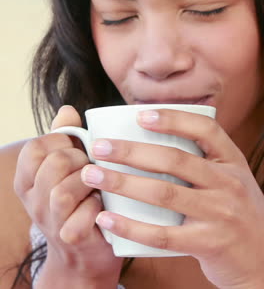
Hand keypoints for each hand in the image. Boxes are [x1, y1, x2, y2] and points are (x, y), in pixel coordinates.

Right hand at [14, 105, 122, 285]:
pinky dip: (96, 209)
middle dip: (81, 160)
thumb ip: (65, 138)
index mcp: (27, 179)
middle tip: (91, 168)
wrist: (84, 252)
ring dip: (89, 184)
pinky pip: (81, 217)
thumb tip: (67, 110)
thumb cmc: (79, 199)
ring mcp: (49, 222)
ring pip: (63, 191)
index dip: (62, 142)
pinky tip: (101, 208)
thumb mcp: (67, 167)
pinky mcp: (69, 239)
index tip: (75, 150)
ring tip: (97, 187)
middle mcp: (32, 201)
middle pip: (55, 164)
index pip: (36, 147)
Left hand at [81, 109, 263, 288]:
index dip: (172, 118)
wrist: (262, 258)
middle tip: (99, 148)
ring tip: (93, 175)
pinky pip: (163, 235)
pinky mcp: (208, 244)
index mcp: (231, 160)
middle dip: (131, 151)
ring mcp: (220, 214)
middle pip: (175, 160)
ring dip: (123, 183)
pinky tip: (106, 219)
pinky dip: (131, 226)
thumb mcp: (229, 177)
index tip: (140, 116)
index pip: (205, 129)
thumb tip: (151, 135)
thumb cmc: (234, 211)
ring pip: (164, 194)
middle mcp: (228, 183)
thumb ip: (201, 159)